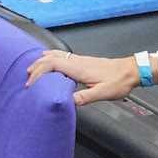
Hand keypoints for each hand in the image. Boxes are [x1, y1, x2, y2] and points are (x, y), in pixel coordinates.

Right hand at [25, 50, 139, 105]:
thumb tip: (69, 101)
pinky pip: (60, 55)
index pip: (51, 65)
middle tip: (28, 79)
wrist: (129, 71)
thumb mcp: (104, 93)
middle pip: (49, 59)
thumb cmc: (118, 82)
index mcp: (78, 68)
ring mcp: (78, 60)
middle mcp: (76, 61)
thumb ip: (86, 97)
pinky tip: (47, 57)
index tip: (32, 83)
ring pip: (54, 55)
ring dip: (41, 61)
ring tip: (32, 69)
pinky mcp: (81, 61)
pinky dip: (49, 57)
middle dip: (36, 68)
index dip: (39, 73)